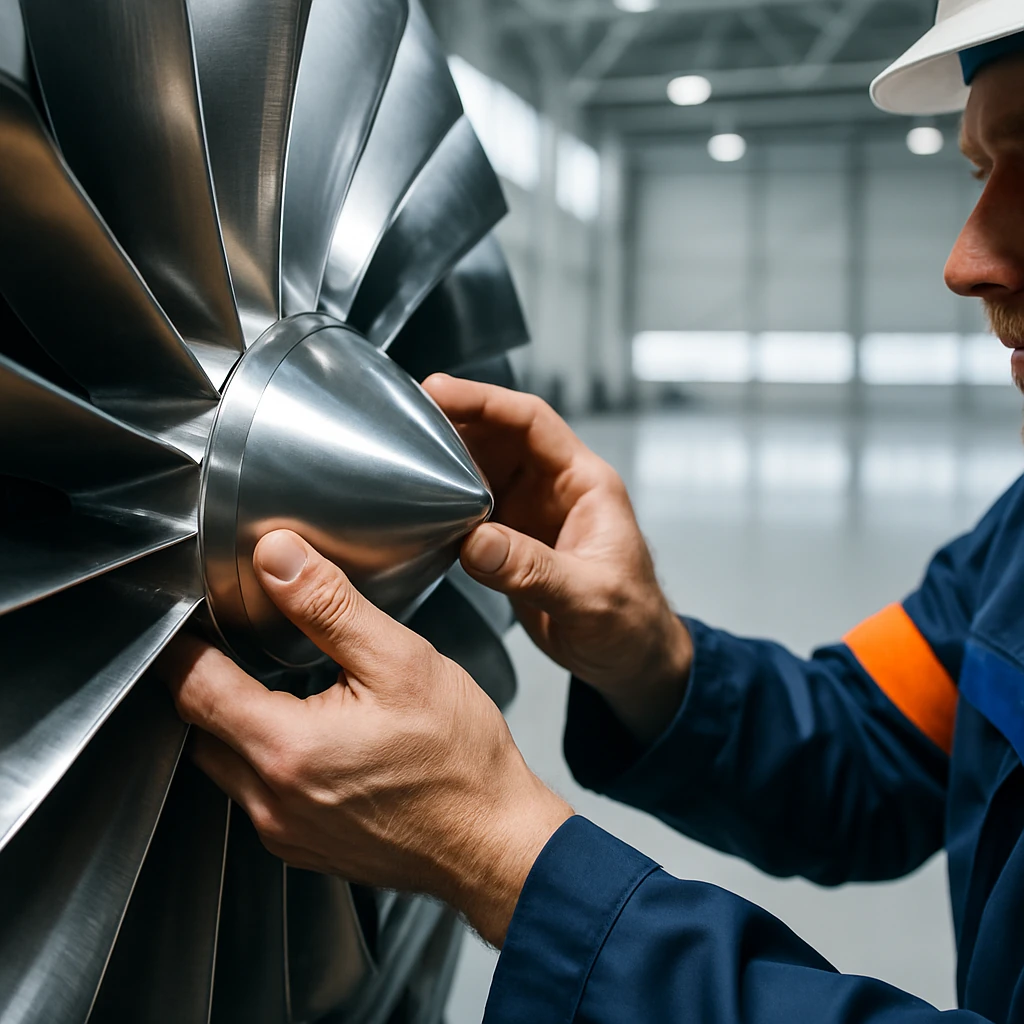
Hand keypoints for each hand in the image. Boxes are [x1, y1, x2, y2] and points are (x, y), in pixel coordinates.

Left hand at [163, 530, 571, 947]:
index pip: (192, 686)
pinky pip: (259, 797)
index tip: (192, 617)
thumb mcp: (400, 662)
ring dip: (239, 723)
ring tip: (283, 687)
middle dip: (210, 681)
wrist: (495, 843)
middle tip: (240, 642)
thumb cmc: (459, 759)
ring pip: (227, 765)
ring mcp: (285, 832)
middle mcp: (271, 800)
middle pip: (201, 727)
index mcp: (286, 747)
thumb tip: (279, 557)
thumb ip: (330, 607)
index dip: (184, 644)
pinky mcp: (305, 848)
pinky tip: (317, 738)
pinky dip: (269, 760)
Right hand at [423, 375, 692, 744]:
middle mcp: (555, 488)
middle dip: (454, 421)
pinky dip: (444, 502)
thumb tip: (477, 542)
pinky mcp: (512, 541)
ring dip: (445, 459)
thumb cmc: (630, 624)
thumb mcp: (589, 596)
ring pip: (481, 468)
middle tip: (404, 416)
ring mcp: (531, 513)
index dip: (485, 401)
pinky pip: (472, 508)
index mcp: (585, 483)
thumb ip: (533, 569)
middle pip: (499, 435)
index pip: (531, 421)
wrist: (630, 661)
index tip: (440, 391)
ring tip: (401, 452)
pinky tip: (418, 505)